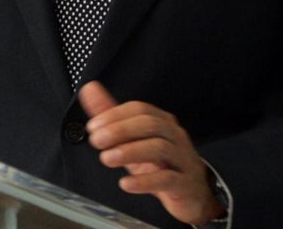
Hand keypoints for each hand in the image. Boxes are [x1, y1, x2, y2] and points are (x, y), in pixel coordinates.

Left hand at [79, 81, 224, 225]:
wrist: (193, 194)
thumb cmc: (161, 164)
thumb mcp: (134, 140)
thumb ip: (111, 116)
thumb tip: (89, 89)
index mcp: (162, 122)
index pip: (140, 110)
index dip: (115, 115)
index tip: (93, 126)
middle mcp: (174, 136)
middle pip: (150, 124)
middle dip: (120, 130)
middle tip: (96, 140)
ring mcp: (182, 159)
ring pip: (159, 148)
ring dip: (130, 152)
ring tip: (107, 158)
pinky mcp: (184, 183)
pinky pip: (167, 179)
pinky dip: (145, 181)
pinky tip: (126, 184)